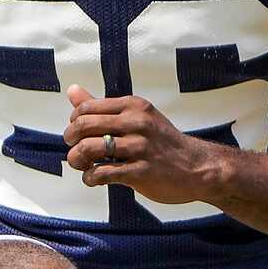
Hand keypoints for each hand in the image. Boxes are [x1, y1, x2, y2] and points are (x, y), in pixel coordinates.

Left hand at [63, 86, 226, 207]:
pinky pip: (102, 173)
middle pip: (83, 126)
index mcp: (133, 106)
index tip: (77, 134)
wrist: (196, 167)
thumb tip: (72, 90)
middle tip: (74, 151)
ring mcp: (139, 147)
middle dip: (71, 141)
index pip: (86, 108)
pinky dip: (90, 178)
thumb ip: (102, 106)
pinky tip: (93, 179)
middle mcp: (136, 123)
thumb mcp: (137, 116)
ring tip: (83, 166)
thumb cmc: (161, 142)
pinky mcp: (140, 171)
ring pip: (89, 149)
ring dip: (77, 161)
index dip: (73, 122)